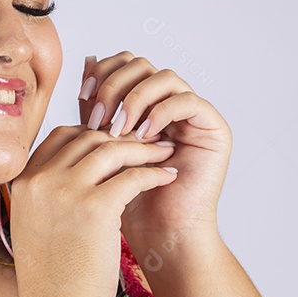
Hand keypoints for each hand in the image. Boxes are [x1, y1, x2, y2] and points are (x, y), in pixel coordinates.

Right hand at [8, 116, 178, 296]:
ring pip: (112, 149)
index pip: (60, 136)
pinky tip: (167, 176)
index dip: (91, 133)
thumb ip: (48, 194)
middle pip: (87, 137)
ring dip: (143, 149)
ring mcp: (65, 191)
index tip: (115, 142)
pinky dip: (154, 172)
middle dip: (121, 137)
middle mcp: (40, 181)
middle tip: (148, 141)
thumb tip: (77, 172)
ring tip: (164, 153)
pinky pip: (133, 175)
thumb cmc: (52, 277)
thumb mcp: (35, 225)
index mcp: (23, 182)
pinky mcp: (95, 207)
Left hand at [79, 52, 232, 248]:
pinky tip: (144, 136)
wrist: (158, 235)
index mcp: (142, 105)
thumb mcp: (102, 147)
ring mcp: (192, 115)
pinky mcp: (213, 128)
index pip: (123, 65)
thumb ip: (96, 109)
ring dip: (136, 99)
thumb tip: (87, 61)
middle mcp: (169, 105)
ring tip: (120, 130)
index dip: (102, 73)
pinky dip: (161, 113)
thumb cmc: (126, 200)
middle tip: (99, 118)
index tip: (84, 96)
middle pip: (141, 64)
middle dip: (114, 86)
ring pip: (164, 76)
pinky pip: (189, 100)